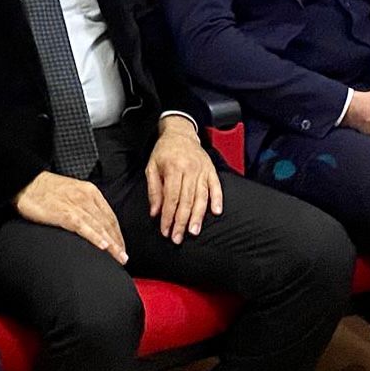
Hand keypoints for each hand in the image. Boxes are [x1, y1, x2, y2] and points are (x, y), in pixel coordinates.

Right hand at [15, 170, 126, 263]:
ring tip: (119, 257)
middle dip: (118, 242)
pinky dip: (95, 237)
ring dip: (111, 244)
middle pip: (108, 223)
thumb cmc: (45, 190)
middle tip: (124, 257)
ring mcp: (76, 205)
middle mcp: (87, 197)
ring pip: (99, 227)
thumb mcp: (71, 193)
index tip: (121, 247)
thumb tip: (93, 223)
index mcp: (90, 192)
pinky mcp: (64, 213)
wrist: (25, 182)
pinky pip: (83, 227)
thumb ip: (83, 206)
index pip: (109, 216)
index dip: (118, 233)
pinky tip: (103, 247)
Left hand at [146, 118, 222, 243]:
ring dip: (198, 216)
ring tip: (194, 231)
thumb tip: (155, 212)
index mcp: (173, 168)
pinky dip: (217, 199)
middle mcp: (190, 169)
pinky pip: (216, 186)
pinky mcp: (211, 170)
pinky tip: (216, 212)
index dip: (168, 216)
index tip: (165, 230)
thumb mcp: (152, 167)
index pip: (171, 197)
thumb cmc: (164, 151)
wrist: (180, 133)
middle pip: (186, 200)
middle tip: (178, 237)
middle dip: (181, 221)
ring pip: (202, 196)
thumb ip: (154, 190)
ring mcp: (202, 170)